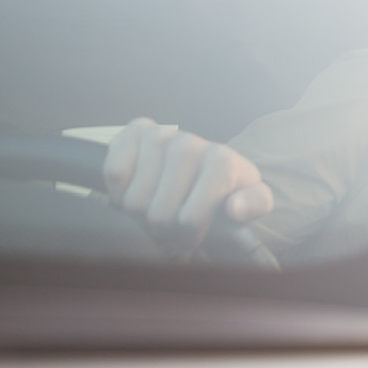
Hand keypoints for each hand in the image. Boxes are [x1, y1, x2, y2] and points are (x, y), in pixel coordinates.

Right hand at [102, 118, 273, 248]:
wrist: (204, 163)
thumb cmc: (227, 187)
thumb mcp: (253, 200)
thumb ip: (254, 205)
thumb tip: (234, 208)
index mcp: (221, 161)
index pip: (189, 219)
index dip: (188, 235)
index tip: (194, 233)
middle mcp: (189, 143)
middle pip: (158, 214)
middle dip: (163, 228)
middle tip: (172, 222)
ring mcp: (160, 135)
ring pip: (133, 199)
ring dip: (140, 213)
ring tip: (157, 206)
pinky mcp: (134, 131)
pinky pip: (113, 173)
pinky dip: (119, 191)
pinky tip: (138, 189)